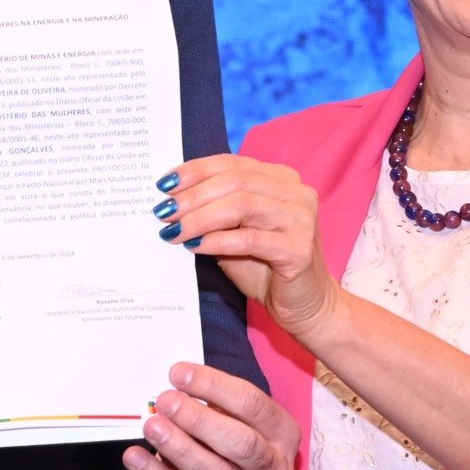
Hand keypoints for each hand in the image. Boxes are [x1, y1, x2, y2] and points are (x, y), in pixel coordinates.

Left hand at [123, 362, 297, 469]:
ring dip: (180, 450)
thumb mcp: (230, 417)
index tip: (177, 374)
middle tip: (165, 402)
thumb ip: (210, 402)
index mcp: (283, 434)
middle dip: (199, 421)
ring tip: (151, 427)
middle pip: (242, 444)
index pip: (253, 405)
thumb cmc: (226, 442)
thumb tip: (175, 385)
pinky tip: (136, 458)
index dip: (214, 386)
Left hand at [159, 155, 340, 339]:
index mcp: (281, 179)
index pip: (232, 164)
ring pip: (242, 205)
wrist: (305, 305)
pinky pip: (251, 238)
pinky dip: (218, 241)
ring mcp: (301, 219)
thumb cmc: (265, 267)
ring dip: (200, 217)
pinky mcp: (299, 249)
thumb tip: (170, 202)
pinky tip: (195, 246)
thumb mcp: (235, 232)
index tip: (164, 184)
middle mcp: (296, 193)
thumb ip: (214, 212)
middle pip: (235, 181)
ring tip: (174, 230)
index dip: (195, 171)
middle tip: (164, 211)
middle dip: (193, 195)